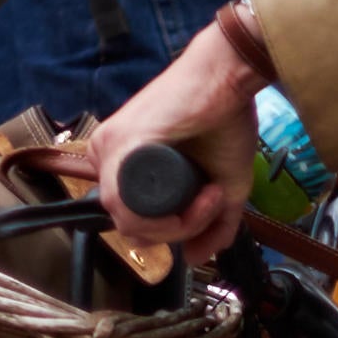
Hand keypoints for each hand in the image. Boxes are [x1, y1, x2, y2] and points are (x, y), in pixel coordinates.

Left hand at [94, 20, 261, 248]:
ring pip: (128, 221)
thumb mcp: (222, 188)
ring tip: (210, 197)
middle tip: (212, 206)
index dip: (171, 232)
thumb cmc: (224, 121)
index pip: (133, 223)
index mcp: (123, 164)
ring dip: (176, 224)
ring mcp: (109, 148)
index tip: (209, 211)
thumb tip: (193, 259)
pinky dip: (168, 214)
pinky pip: (128, 205)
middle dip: (177, 232)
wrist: (229, 78)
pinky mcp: (120, 143)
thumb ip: (211, 227)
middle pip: (129, 227)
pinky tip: (201, 193)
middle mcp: (108, 156)